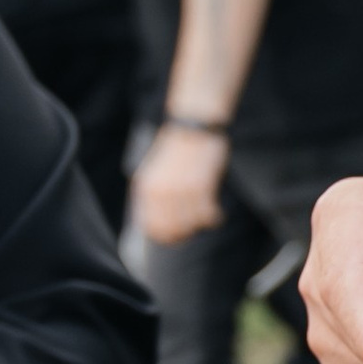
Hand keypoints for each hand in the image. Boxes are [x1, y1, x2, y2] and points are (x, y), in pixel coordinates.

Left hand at [131, 123, 231, 249]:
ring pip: (191, 225)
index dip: (165, 236)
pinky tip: (216, 212)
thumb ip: (154, 195)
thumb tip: (159, 222)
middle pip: (171, 230)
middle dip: (184, 234)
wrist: (192, 127)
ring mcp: (180, 191)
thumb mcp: (155, 171)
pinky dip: (213, 217)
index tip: (176, 236)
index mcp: (146, 189)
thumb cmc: (176, 148)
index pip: (151, 227)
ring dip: (200, 224)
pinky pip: (207, 215)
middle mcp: (160, 193)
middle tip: (194, 229)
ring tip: (207, 217)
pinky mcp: (201, 187)